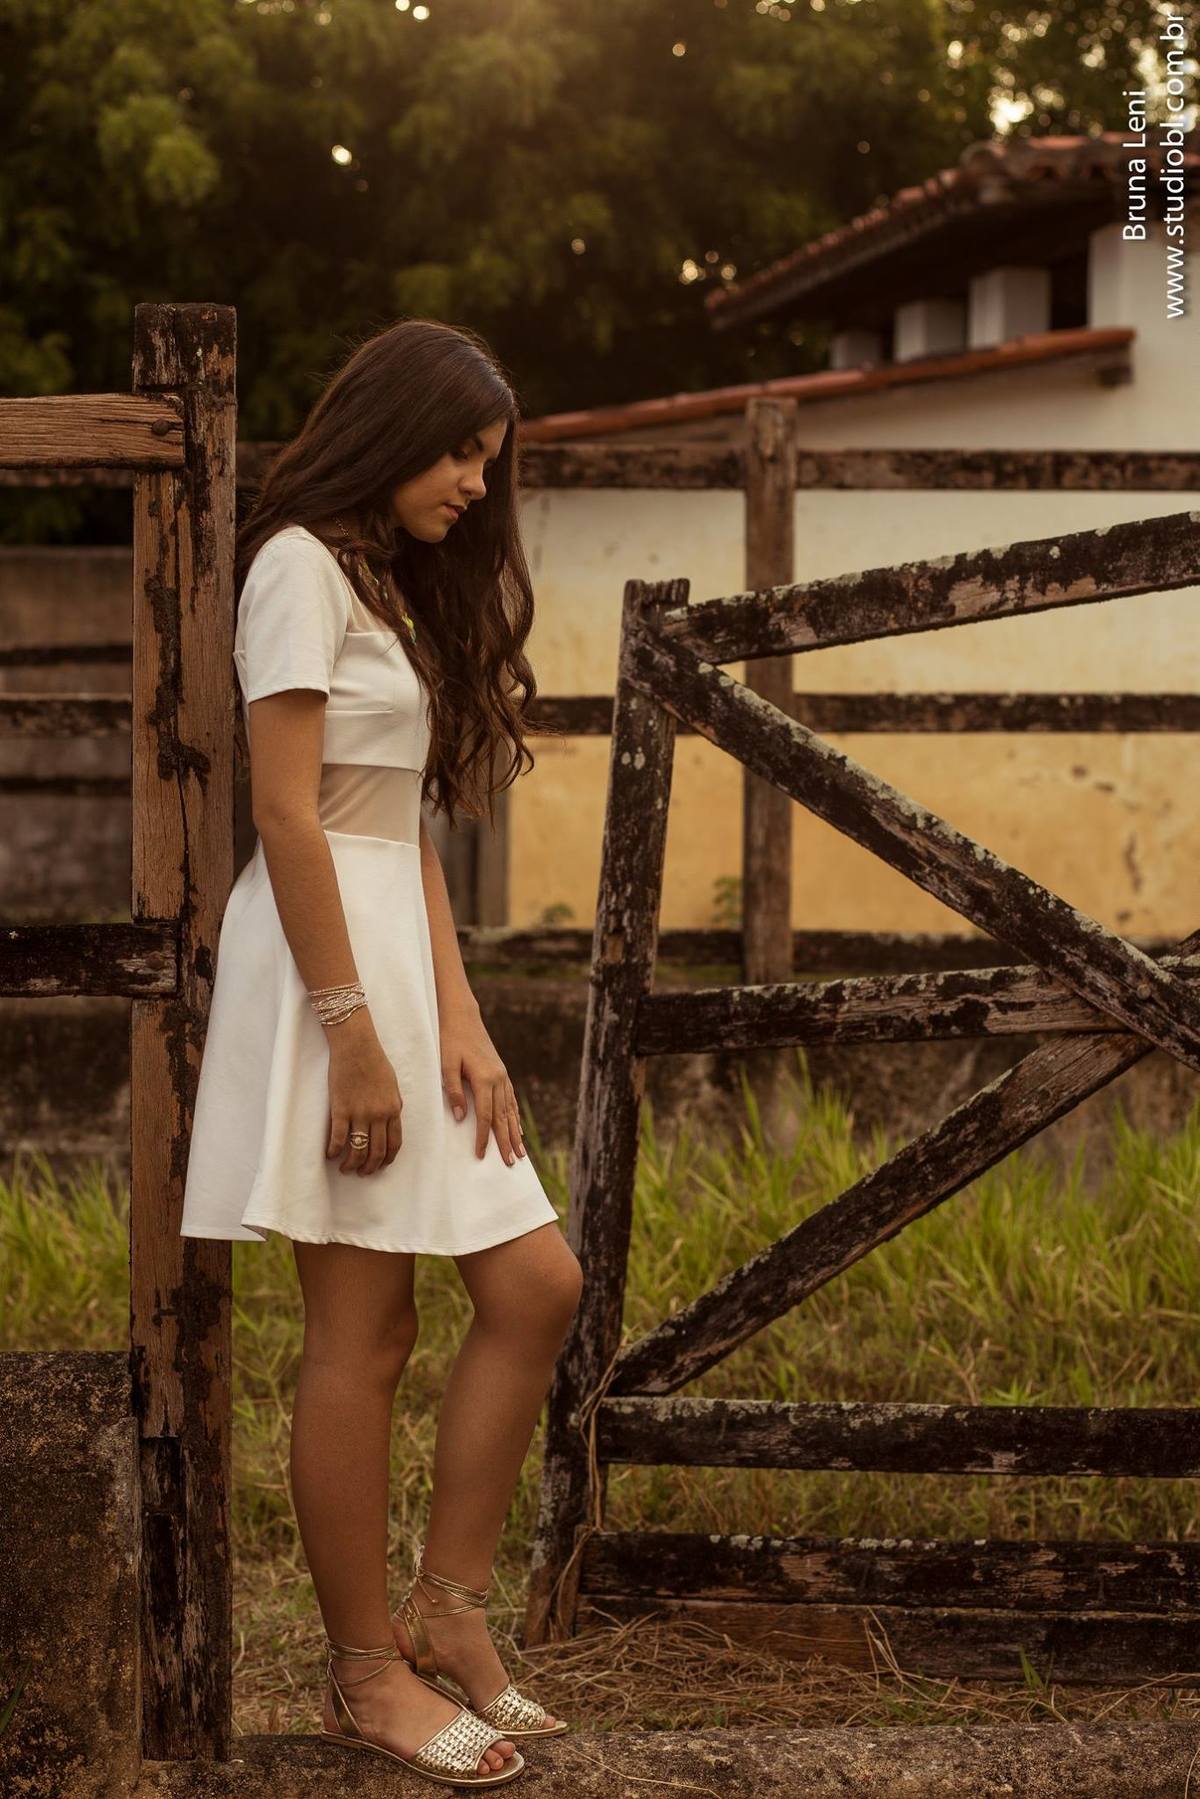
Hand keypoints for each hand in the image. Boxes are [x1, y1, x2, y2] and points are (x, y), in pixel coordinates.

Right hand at [325, 1011, 403, 1175]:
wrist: (357, 1047)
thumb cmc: (375, 1062)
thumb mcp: (393, 1086)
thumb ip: (393, 1105)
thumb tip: (391, 1121)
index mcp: (393, 1109)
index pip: (394, 1144)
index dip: (387, 1160)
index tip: (380, 1166)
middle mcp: (379, 1115)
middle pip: (376, 1151)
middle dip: (369, 1167)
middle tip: (362, 1173)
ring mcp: (359, 1113)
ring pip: (357, 1149)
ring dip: (351, 1164)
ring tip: (345, 1169)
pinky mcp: (341, 1109)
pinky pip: (338, 1138)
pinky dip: (333, 1151)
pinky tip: (330, 1155)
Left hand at [439, 1001, 526, 1164]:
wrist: (463, 1016)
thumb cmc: (450, 1039)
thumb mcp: (446, 1064)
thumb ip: (454, 1091)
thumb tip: (462, 1117)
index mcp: (485, 1078)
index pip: (485, 1115)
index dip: (482, 1137)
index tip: (480, 1155)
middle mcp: (498, 1079)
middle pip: (503, 1117)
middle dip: (505, 1142)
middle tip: (509, 1163)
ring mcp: (502, 1076)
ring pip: (510, 1110)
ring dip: (515, 1133)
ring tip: (520, 1153)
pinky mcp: (502, 1073)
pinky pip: (511, 1100)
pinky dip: (515, 1117)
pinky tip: (517, 1129)